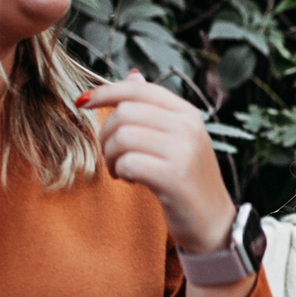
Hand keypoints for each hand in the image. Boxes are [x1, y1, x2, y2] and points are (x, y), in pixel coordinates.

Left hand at [79, 69, 250, 296]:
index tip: (82, 103)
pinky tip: (130, 180)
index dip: (104, 92)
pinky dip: (121, 172)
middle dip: (105, 135)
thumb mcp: (177, 138)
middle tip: (111, 156)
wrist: (213, 222)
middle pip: (124, 113)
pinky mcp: (174, 177)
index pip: (137, 89)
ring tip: (121, 170)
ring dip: (111, 156)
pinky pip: (129, 162)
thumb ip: (153, 108)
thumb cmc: (188, 179)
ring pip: (122, 137)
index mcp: (187, 113)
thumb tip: (132, 74)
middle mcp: (188, 127)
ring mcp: (183, 151)